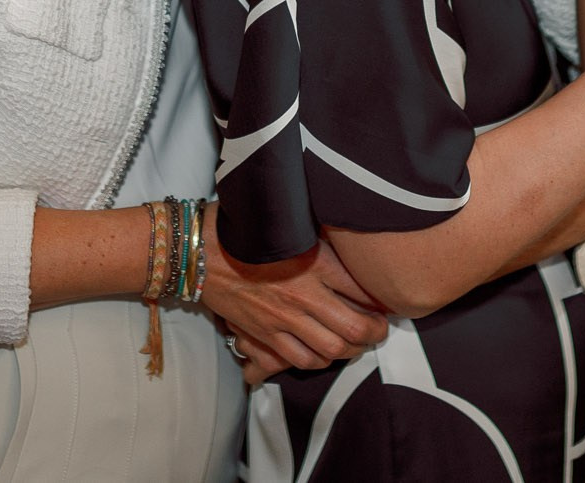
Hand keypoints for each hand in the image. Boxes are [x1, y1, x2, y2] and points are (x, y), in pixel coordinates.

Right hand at [199, 205, 387, 374]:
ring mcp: (283, 317)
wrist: (198, 249)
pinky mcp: (265, 333)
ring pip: (332, 348)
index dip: (381, 298)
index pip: (362, 288)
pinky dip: (320, 360)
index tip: (386, 298)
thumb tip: (348, 240)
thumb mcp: (290, 223)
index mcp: (314, 261)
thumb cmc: (243, 229)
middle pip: (355, 327)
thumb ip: (320, 237)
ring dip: (351, 350)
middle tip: (380, 328)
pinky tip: (325, 353)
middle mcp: (304, 293)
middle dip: (375, 332)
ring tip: (358, 343)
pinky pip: (301, 358)